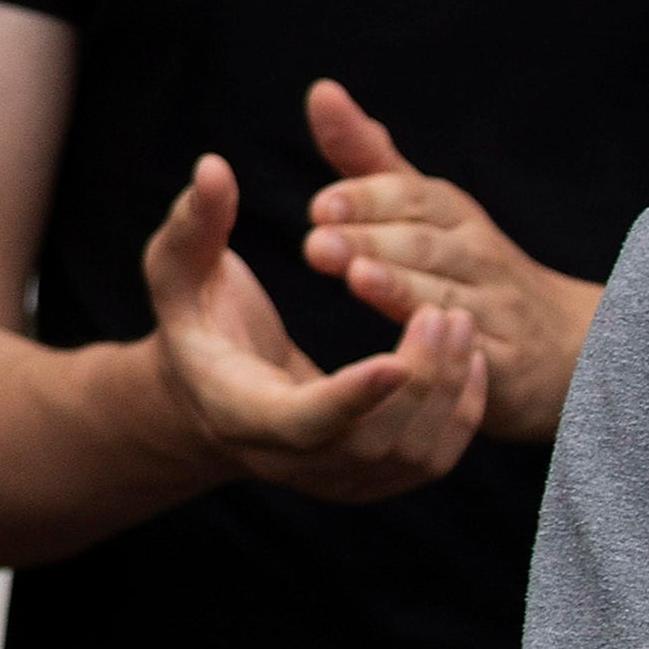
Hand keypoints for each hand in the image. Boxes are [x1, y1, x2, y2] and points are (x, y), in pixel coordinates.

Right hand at [139, 150, 484, 502]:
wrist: (208, 393)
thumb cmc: (195, 319)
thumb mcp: (179, 270)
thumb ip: (196, 224)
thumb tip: (212, 167)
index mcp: (238, 412)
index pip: (303, 422)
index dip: (351, 397)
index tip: (397, 359)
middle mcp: (286, 462)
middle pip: (369, 442)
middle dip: (419, 380)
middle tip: (444, 310)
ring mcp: (331, 481)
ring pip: (409, 457)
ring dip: (446, 392)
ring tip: (459, 320)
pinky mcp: (367, 481)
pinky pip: (429, 463)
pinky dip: (460, 415)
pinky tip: (469, 358)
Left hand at [295, 79, 601, 443]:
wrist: (563, 343)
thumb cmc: (471, 265)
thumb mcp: (424, 209)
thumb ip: (367, 159)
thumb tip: (321, 92)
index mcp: (454, 215)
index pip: (414, 197)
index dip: (369, 199)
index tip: (321, 206)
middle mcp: (479, 256)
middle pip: (424, 244)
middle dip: (371, 241)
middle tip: (318, 243)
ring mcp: (497, 309)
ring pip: (446, 295)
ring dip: (401, 288)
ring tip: (357, 277)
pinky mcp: (506, 363)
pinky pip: (479, 354)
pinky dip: (452, 347)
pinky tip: (416, 348)